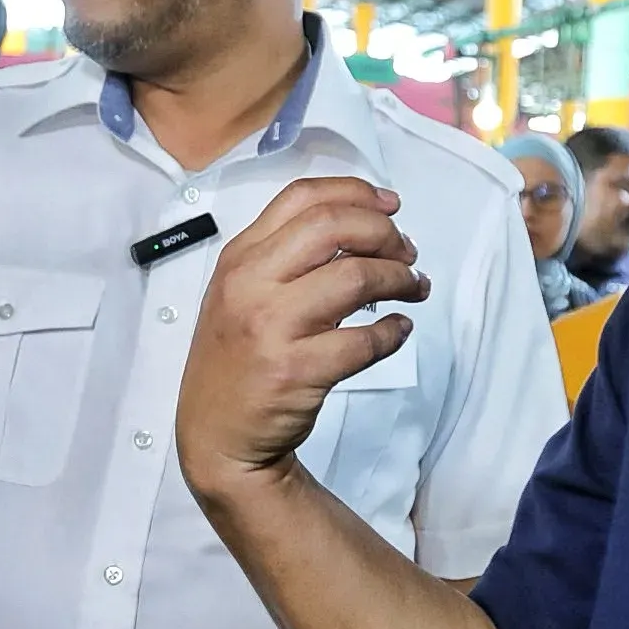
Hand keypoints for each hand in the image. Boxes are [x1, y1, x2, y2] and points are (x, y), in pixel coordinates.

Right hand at [176, 176, 428, 501]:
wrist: (215, 436)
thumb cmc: (236, 359)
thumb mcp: (241, 293)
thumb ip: (285, 257)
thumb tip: (362, 225)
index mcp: (239, 257)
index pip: (302, 197)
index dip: (356, 193)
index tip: (391, 206)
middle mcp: (250, 283)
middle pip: (333, 226)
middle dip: (384, 233)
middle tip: (407, 254)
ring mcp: (271, 327)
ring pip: (355, 277)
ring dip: (399, 279)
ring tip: (413, 288)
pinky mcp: (296, 371)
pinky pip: (364, 341)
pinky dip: (393, 331)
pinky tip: (398, 330)